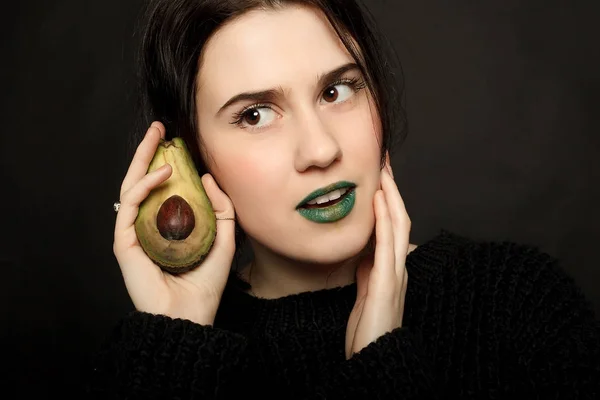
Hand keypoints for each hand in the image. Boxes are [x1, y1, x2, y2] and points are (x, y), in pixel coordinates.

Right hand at [112, 121, 236, 325]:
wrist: (190, 315)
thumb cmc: (205, 284)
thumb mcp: (223, 238)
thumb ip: (220, 208)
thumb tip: (207, 177)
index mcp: (166, 226)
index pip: (162, 188)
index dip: (166, 163)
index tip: (176, 141)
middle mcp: (147, 226)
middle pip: (143, 181)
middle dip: (149, 152)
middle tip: (159, 128)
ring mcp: (133, 233)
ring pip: (132, 186)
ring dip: (143, 159)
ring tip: (157, 137)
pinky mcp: (124, 241)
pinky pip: (130, 205)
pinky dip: (144, 185)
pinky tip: (162, 172)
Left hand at [345, 154, 410, 358]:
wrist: (374, 358)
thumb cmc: (368, 329)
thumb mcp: (365, 294)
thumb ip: (368, 272)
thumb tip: (365, 254)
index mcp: (391, 268)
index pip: (392, 226)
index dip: (388, 199)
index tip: (379, 175)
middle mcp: (397, 266)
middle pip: (399, 218)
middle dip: (392, 188)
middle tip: (384, 161)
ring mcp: (395, 273)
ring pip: (398, 225)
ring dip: (391, 195)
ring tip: (383, 170)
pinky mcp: (386, 282)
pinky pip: (387, 244)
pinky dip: (385, 219)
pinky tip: (379, 200)